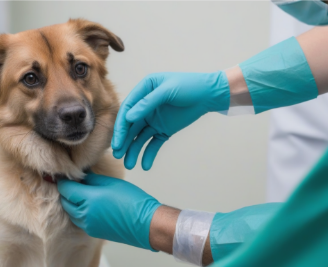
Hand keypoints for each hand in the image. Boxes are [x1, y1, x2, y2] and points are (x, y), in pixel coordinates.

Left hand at [57, 173, 161, 249]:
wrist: (145, 223)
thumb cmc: (132, 200)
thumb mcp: (111, 183)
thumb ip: (92, 178)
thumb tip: (81, 174)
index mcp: (88, 199)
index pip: (66, 188)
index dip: (63, 180)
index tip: (63, 174)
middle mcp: (84, 214)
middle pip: (65, 201)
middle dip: (67, 191)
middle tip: (73, 181)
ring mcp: (88, 225)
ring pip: (71, 212)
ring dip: (72, 202)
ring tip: (81, 192)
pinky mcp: (93, 232)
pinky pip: (79, 221)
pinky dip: (79, 212)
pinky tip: (89, 204)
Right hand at [112, 71, 229, 169]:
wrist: (209, 94)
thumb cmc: (190, 85)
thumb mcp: (168, 90)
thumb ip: (148, 103)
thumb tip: (129, 118)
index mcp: (143, 91)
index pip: (127, 110)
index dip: (121, 126)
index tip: (117, 141)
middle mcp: (144, 106)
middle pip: (131, 126)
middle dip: (124, 141)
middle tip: (118, 155)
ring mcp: (153, 119)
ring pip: (139, 137)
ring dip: (133, 150)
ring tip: (129, 165)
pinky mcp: (163, 130)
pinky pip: (154, 144)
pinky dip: (149, 154)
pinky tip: (145, 166)